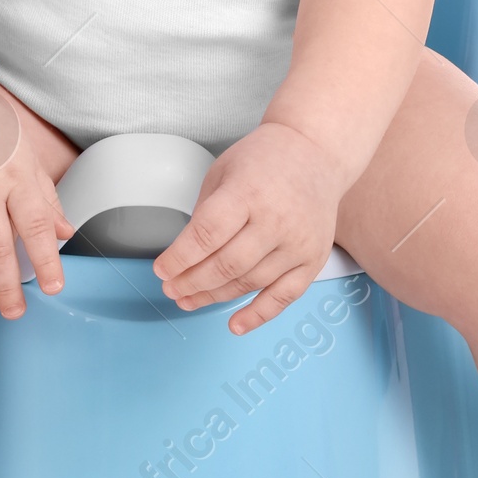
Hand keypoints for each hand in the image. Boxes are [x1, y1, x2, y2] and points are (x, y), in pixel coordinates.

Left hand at [152, 122, 345, 333]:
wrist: (316, 152)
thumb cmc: (265, 159)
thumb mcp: (223, 171)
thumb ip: (206, 211)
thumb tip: (186, 255)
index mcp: (247, 192)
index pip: (206, 234)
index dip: (179, 258)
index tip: (162, 270)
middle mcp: (276, 220)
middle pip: (226, 264)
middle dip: (191, 282)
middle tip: (171, 289)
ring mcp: (297, 242)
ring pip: (249, 283)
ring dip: (214, 297)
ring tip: (190, 300)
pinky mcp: (313, 259)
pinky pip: (284, 296)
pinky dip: (258, 315)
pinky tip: (235, 325)